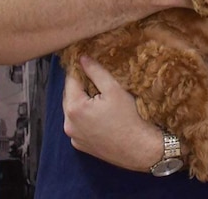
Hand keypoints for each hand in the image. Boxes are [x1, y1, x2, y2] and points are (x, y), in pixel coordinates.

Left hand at [63, 56, 162, 171]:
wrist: (139, 148)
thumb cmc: (129, 118)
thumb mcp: (114, 89)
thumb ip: (96, 72)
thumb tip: (82, 59)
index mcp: (75, 108)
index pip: (70, 81)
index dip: (79, 69)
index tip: (86, 62)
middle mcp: (69, 124)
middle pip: (70, 96)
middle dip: (80, 86)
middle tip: (97, 80)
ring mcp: (73, 137)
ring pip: (73, 112)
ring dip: (82, 102)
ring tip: (100, 98)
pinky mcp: (80, 145)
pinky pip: (78, 126)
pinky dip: (84, 118)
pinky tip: (100, 116)